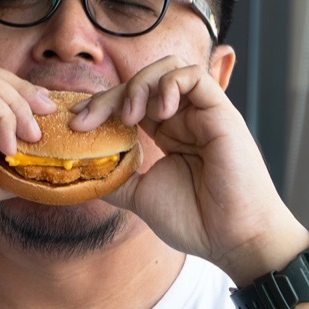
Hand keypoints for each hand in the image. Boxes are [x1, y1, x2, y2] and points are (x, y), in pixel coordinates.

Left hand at [70, 56, 307, 282]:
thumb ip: (114, 177)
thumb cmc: (195, 220)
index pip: (128, 101)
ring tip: (129, 116)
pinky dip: (169, 84)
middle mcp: (183, 118)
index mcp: (166, 133)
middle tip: (86, 120)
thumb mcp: (139, 196)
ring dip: (139, 85)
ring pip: (167, 69)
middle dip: (108, 96)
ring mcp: (202, 114)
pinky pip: (195, 76)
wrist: (233, 240)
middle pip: (142, 82)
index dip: (100, 106)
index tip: (75, 123)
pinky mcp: (222, 113)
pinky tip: (157, 112)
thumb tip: (81, 171)